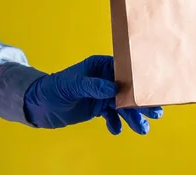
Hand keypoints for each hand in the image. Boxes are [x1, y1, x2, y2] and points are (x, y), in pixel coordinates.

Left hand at [24, 55, 161, 134]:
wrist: (38, 105)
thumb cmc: (53, 88)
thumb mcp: (72, 85)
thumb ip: (93, 86)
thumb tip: (113, 88)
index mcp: (101, 66)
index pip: (124, 70)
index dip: (138, 80)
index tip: (151, 89)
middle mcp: (105, 79)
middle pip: (128, 90)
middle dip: (141, 102)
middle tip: (156, 112)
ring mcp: (103, 94)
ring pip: (123, 105)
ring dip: (133, 117)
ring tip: (143, 129)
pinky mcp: (99, 107)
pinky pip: (112, 115)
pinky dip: (115, 123)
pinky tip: (115, 130)